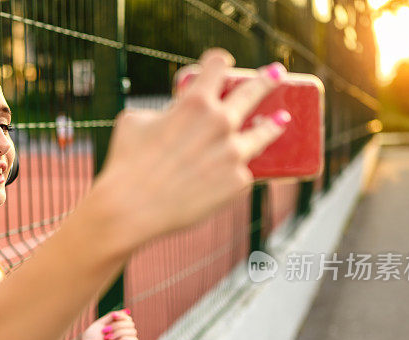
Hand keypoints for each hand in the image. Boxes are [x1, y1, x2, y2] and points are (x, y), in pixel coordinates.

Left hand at [79, 309, 138, 339]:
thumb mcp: (101, 323)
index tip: (113, 316)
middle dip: (118, 325)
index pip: (128, 320)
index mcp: (119, 333)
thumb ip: (113, 316)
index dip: (122, 316)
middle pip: (131, 324)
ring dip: (118, 332)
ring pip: (133, 331)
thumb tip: (126, 311)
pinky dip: (123, 339)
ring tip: (107, 338)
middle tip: (105, 331)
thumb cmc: (91, 339)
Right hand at [90, 48, 288, 248]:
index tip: (221, 65)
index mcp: (195, 101)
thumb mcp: (135, 122)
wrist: (131, 209)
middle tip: (276, 74)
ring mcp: (234, 153)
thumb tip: (173, 116)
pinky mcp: (239, 183)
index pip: (217, 64)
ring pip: (264, 133)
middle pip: (253, 90)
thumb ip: (162, 112)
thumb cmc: (127, 163)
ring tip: (281, 120)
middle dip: (266, 79)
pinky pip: (241, 172)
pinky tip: (230, 176)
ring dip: (273, 124)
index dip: (218, 62)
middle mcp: (221, 123)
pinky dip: (233, 173)